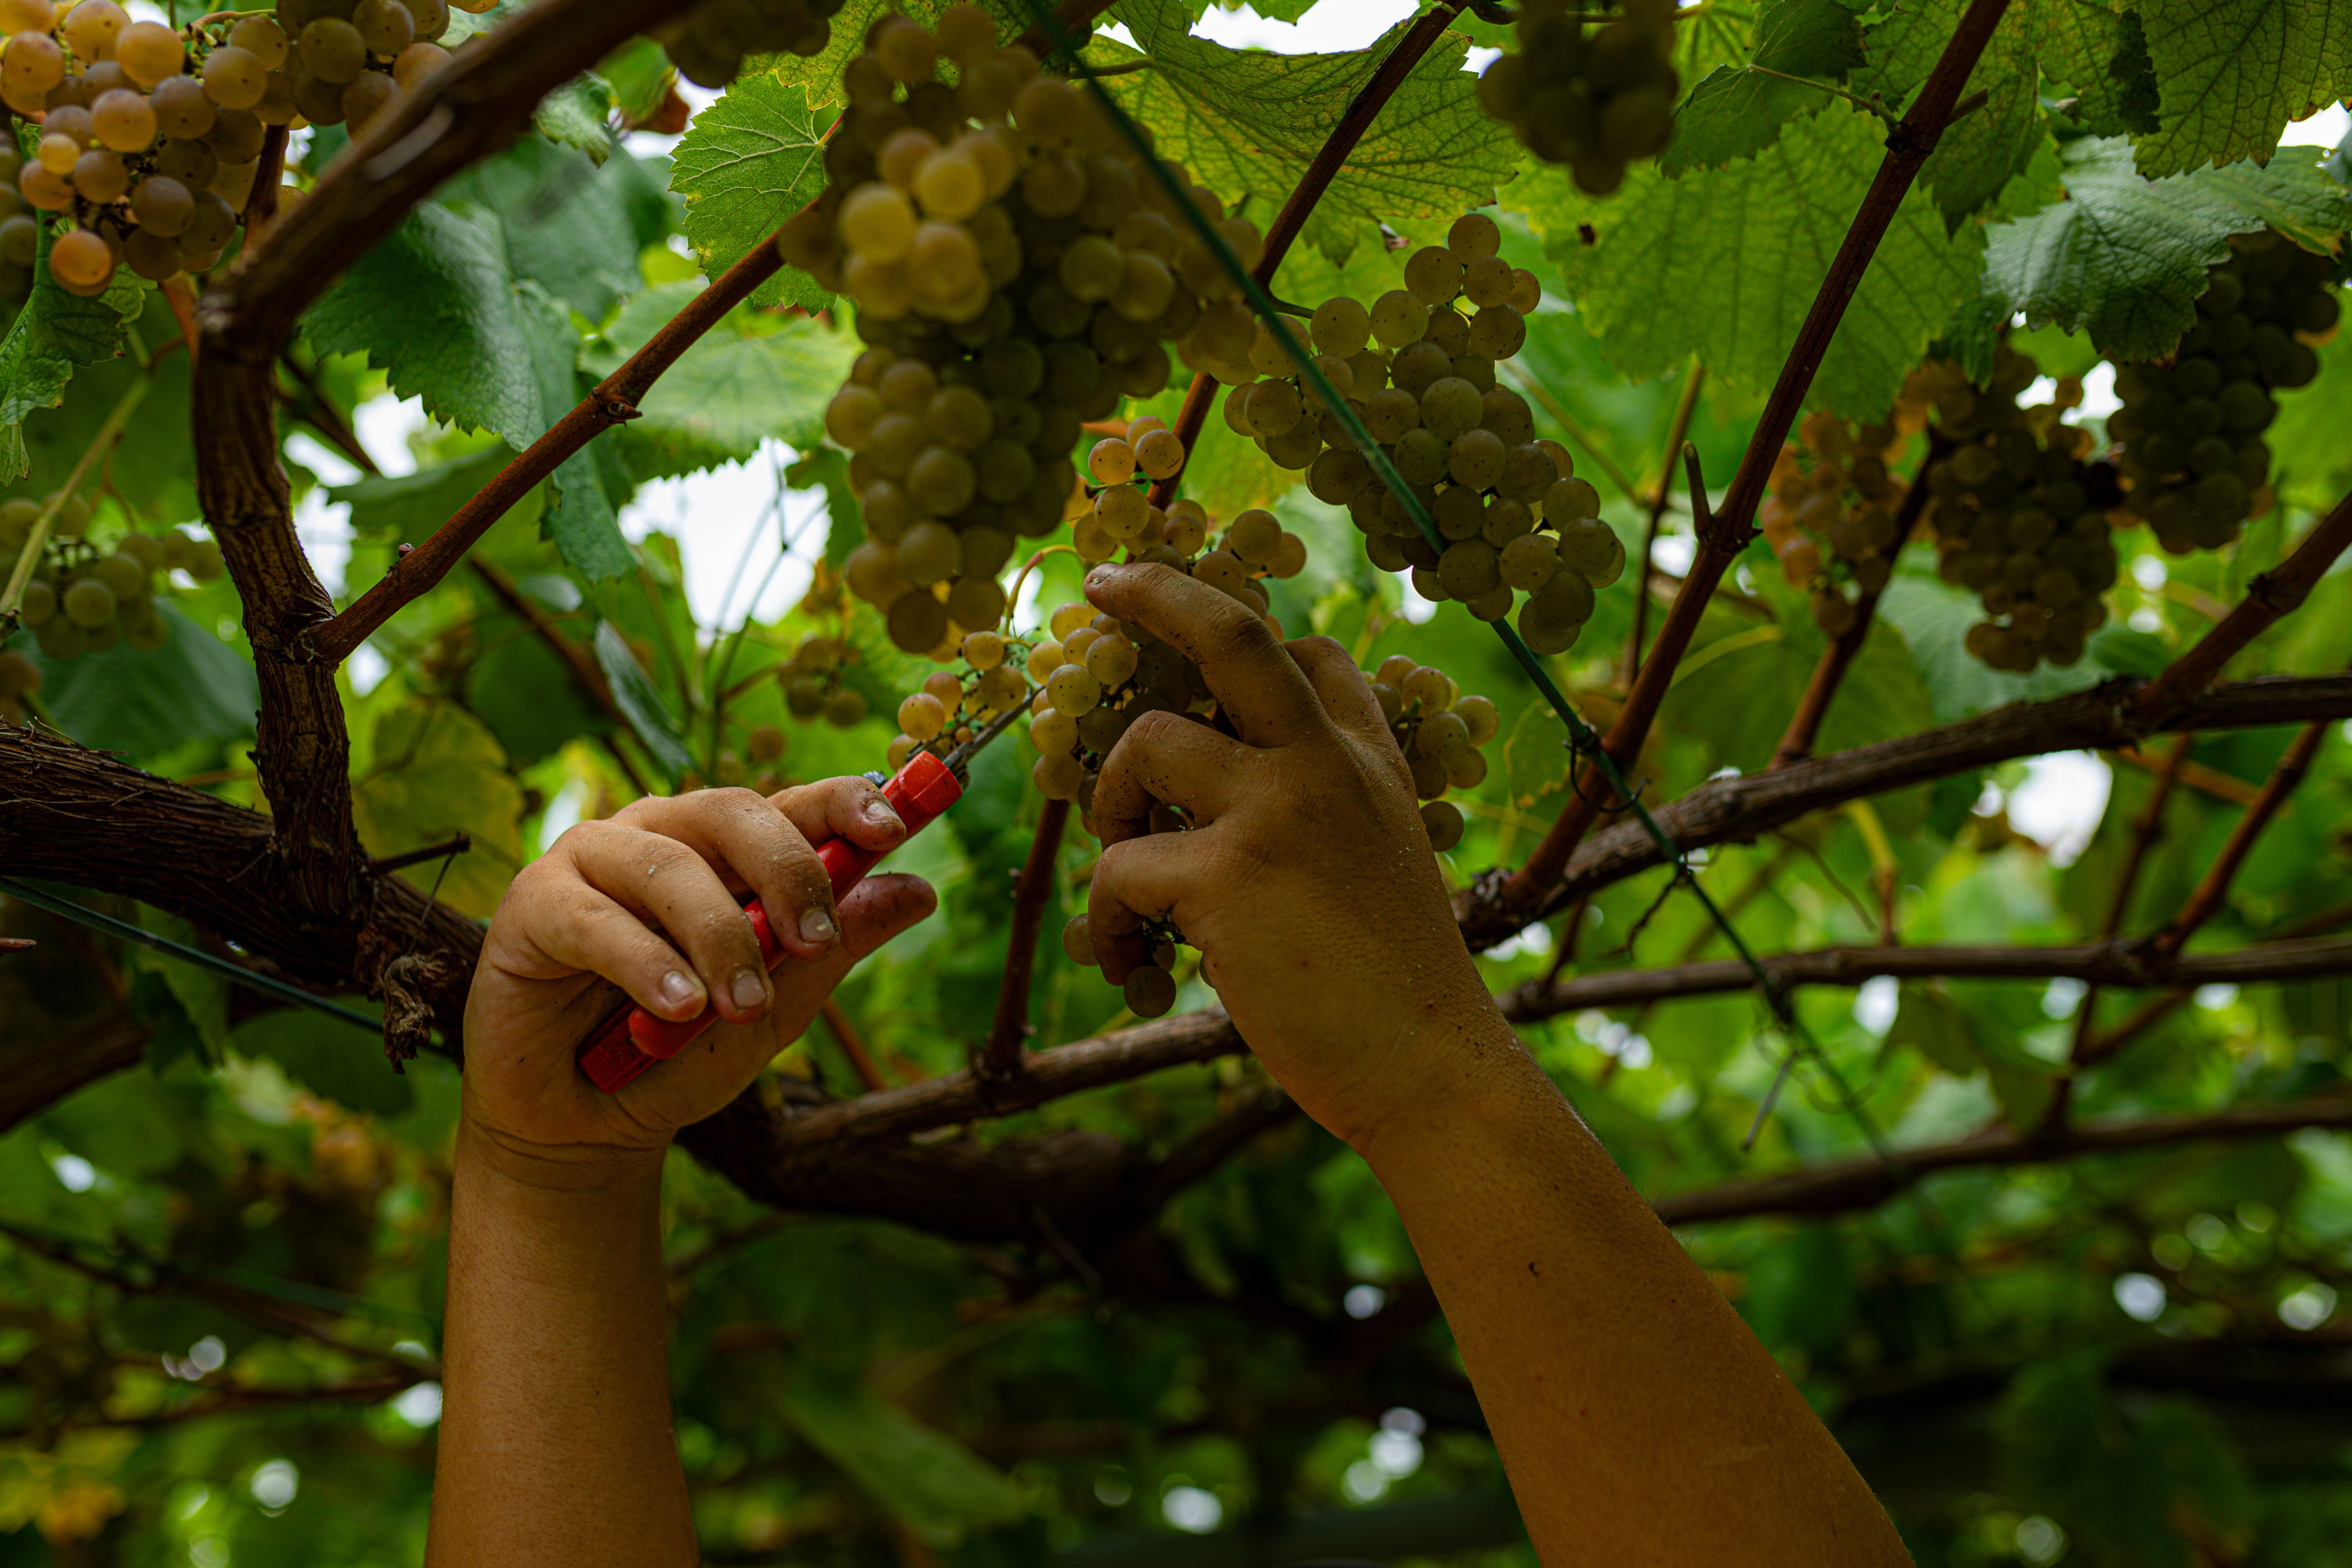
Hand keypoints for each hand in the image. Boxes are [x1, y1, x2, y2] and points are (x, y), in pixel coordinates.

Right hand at [461, 779, 935, 1164]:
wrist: (583, 1126)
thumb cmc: (679, 1054)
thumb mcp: (777, 1006)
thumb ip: (835, 947)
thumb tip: (919, 891)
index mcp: (723, 848)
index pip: (790, 803)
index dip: (842, 802)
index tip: (891, 830)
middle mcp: (658, 835)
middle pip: (731, 811)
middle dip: (786, 871)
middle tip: (814, 944)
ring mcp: (591, 859)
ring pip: (670, 867)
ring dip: (719, 939)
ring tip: (744, 1009)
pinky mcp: (533, 903)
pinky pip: (597, 920)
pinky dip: (647, 965)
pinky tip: (677, 1010)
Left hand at [1080, 561, 1500, 1147]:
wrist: (1434, 1066)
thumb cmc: (1399, 988)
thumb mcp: (1386, 860)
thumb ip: (1331, 806)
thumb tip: (1232, 790)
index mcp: (1367, 760)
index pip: (1304, 655)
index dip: (1236, 634)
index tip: (1184, 620)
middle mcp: (1324, 763)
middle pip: (1230, 635)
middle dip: (1156, 591)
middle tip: (1101, 583)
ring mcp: (1275, 810)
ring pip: (1142, 749)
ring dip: (1110, 807)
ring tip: (1127, 881)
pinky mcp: (1225, 876)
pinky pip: (1117, 868)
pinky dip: (1108, 922)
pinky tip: (1134, 967)